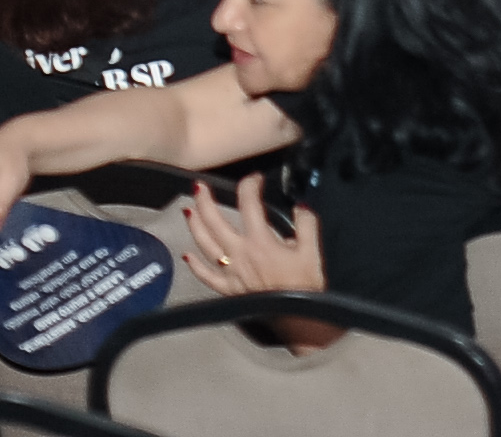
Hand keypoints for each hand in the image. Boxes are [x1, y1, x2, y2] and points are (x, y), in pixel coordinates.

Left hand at [180, 175, 325, 298]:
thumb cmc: (304, 288)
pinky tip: (187, 256)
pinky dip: (195, 266)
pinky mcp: (229, 290)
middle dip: (205, 201)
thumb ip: (306, 224)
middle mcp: (240, 255)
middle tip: (200, 186)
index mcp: (260, 242)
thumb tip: (300, 206)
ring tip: (188, 210)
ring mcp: (231, 273)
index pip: (249, 204)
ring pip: (204, 245)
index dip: (249, 186)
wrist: (298, 321)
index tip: (255, 180)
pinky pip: (207, 277)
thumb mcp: (312, 252)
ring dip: (194, 226)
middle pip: (215, 222)